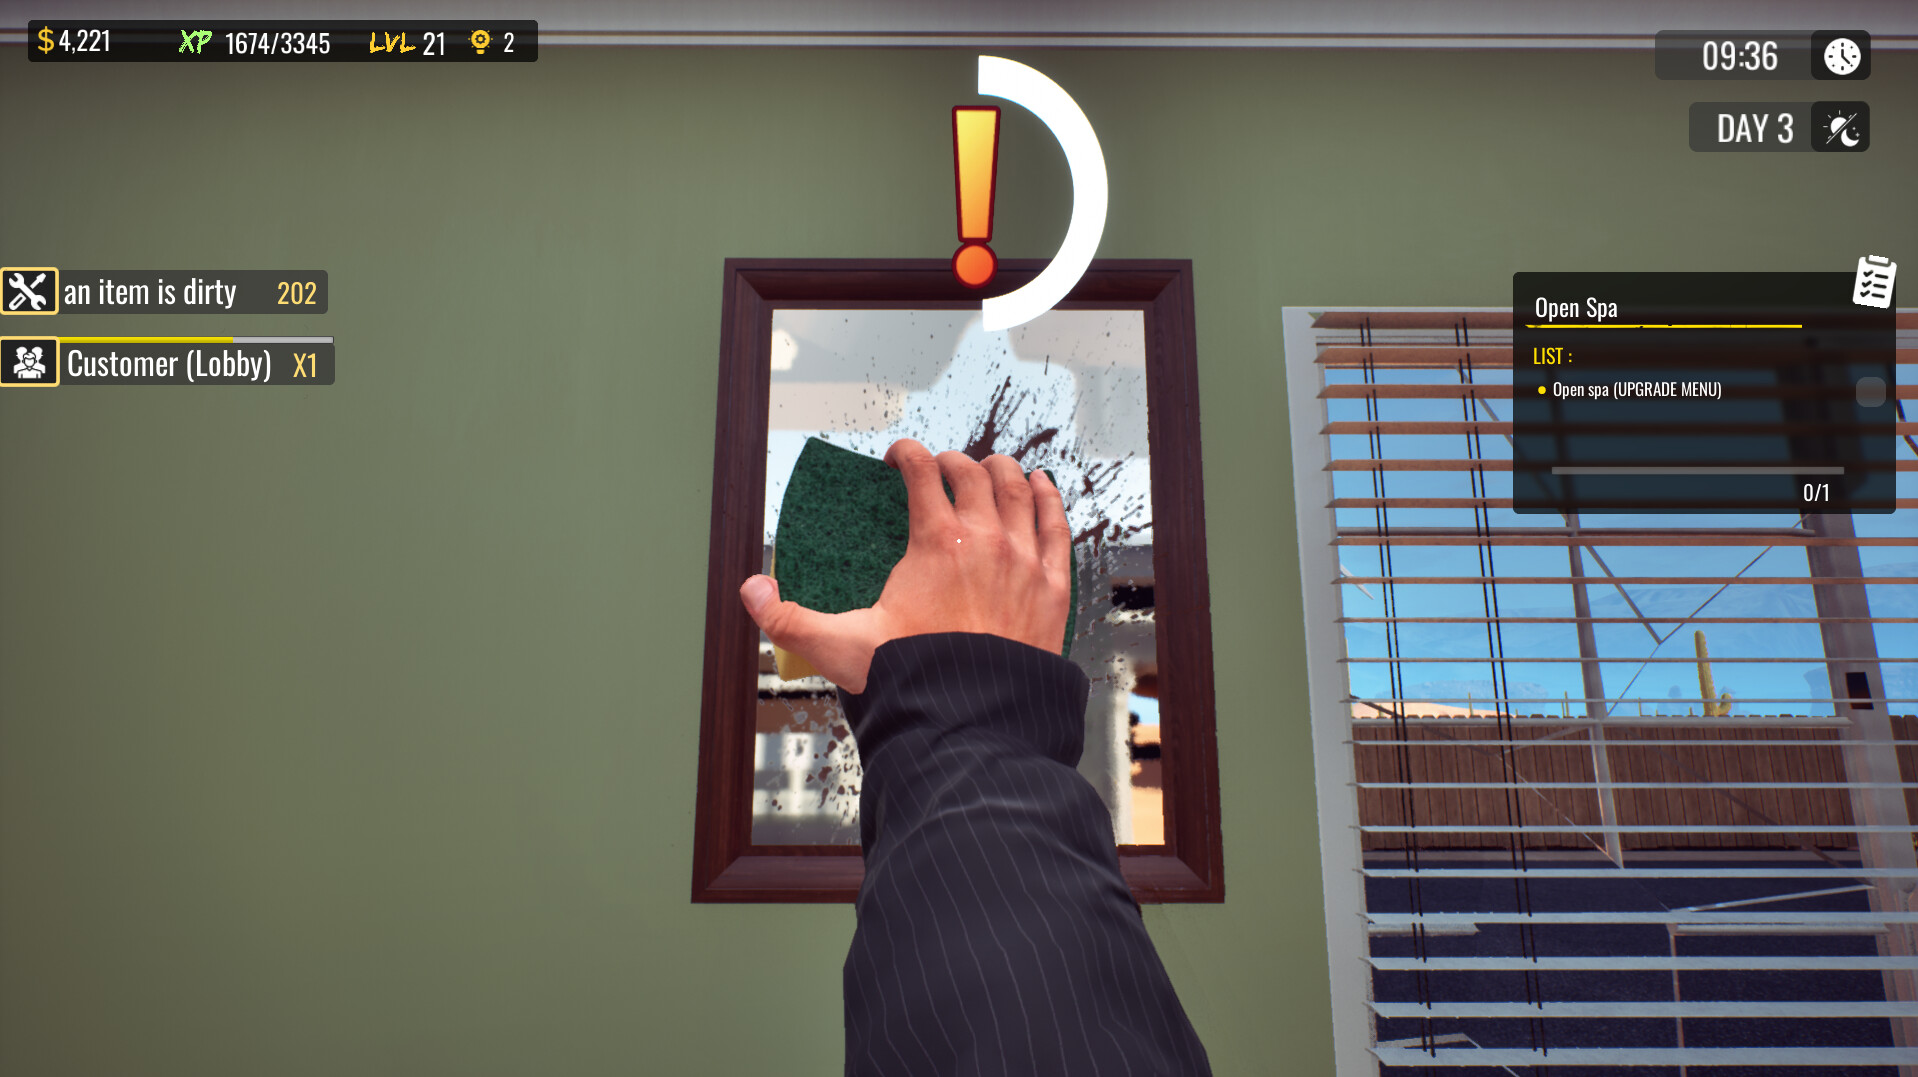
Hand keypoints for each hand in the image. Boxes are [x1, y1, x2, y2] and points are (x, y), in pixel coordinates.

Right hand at [739, 438, 1072, 693]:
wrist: (973, 721)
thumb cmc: (912, 682)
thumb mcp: (841, 647)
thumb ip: (789, 619)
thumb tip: (751, 591)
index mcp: (935, 542)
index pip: (921, 471)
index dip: (905, 454)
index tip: (896, 459)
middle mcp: (985, 539)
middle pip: (971, 473)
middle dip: (950, 462)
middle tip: (938, 471)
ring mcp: (1024, 559)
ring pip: (1017, 490)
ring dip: (1000, 471)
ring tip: (991, 468)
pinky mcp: (1053, 586)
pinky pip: (1057, 525)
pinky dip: (1048, 498)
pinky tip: (1041, 487)